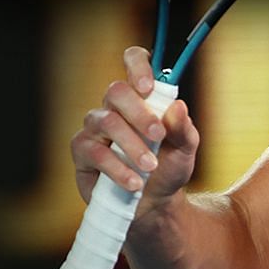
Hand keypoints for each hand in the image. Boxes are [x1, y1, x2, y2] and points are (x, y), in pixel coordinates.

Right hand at [70, 46, 199, 210]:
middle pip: (116, 91)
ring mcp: (95, 129)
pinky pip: (95, 152)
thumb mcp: (185, 151)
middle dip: (139, 113)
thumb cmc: (168, 170)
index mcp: (141, 97)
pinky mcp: (83, 152)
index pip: (133, 63)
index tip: (149, 87)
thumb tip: (177, 106)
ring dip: (131, 145)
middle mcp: (114, 107)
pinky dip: (117, 168)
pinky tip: (134, 183)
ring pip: (107, 122)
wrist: (154, 206)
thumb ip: (183, 129)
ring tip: (150, 167)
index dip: (138, 66)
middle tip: (158, 136)